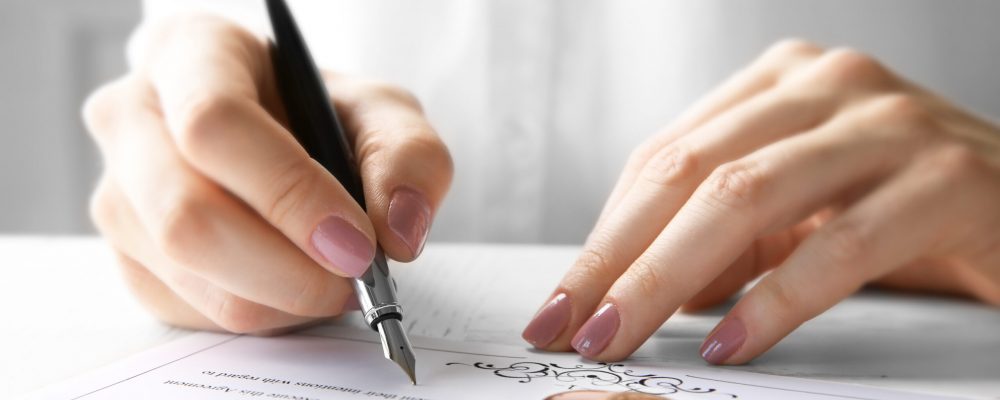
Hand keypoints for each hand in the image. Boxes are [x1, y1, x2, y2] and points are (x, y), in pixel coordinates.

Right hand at [84, 15, 451, 333]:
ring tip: (335, 281)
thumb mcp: (384, 114)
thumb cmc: (323, 116)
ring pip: (186, 272)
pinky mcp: (127, 258)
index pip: (215, 125)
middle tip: (355, 279)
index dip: (288, 193)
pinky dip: (260, 313)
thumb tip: (398, 232)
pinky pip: (190, 310)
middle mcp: (132, 119)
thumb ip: (408, 158)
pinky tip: (294, 287)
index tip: (355, 241)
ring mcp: (117, 194)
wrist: (285, 142)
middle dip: (286, 268)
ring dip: (280, 298)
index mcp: (189, 55)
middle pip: (186, 214)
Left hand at [522, 39, 999, 363]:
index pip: (663, 157)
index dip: (603, 235)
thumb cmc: (908, 212)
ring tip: (621, 337)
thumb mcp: (799, 216)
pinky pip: (836, 245)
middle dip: (616, 259)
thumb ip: (725, 238)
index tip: (559, 301)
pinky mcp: (947, 175)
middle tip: (570, 327)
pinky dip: (772, 302)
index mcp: (781, 82)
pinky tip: (728, 344)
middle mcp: (828, 84)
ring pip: (744, 196)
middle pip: (688, 172)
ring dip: (666, 278)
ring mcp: (888, 122)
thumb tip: (634, 290)